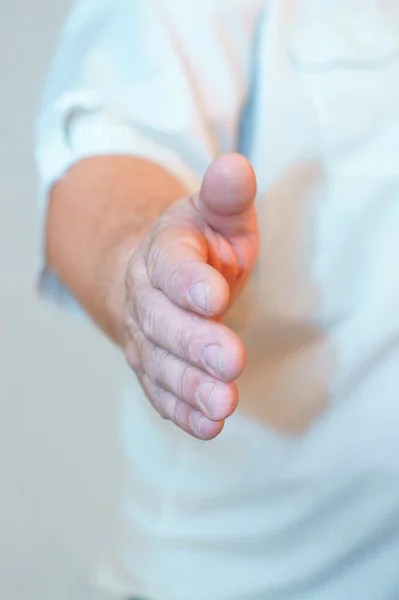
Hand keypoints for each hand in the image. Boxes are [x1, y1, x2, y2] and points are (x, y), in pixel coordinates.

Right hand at [123, 153, 258, 439]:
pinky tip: (209, 426)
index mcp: (163, 252)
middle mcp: (146, 298)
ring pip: (161, 364)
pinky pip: (162, 392)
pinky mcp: (153, 368)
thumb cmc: (198, 246)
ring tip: (223, 404)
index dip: (189, 281)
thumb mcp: (216, 215)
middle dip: (195, 343)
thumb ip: (226, 196)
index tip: (213, 295)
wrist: (155, 277)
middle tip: (229, 360)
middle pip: (163, 323)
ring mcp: (146, 337)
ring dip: (191, 386)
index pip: (171, 266)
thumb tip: (237, 166)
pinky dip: (183, 411)